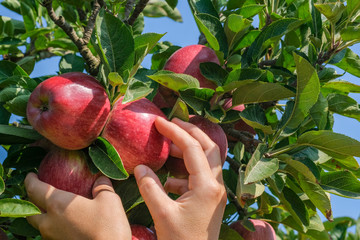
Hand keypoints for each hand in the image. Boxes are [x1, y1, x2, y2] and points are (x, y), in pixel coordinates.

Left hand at [25, 173, 130, 239]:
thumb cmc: (108, 226)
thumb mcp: (110, 200)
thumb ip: (102, 186)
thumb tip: (100, 179)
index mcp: (58, 204)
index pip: (35, 189)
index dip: (30, 180)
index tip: (30, 175)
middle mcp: (49, 223)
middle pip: (30, 211)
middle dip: (31, 201)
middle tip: (38, 192)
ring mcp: (52, 238)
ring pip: (39, 226)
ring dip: (41, 216)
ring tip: (51, 210)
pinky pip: (50, 235)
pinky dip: (52, 227)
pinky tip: (65, 224)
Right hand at [134, 117, 226, 239]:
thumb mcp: (162, 214)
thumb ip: (150, 188)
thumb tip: (140, 167)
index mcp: (207, 187)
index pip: (192, 148)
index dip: (175, 132)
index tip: (160, 121)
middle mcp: (217, 186)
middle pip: (209, 148)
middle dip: (190, 132)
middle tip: (172, 122)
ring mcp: (216, 193)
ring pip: (207, 160)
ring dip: (190, 149)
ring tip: (170, 143)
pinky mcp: (211, 200)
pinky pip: (201, 176)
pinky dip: (187, 170)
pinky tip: (171, 179)